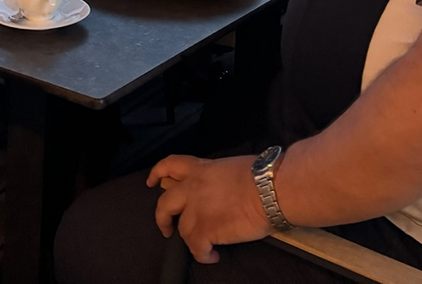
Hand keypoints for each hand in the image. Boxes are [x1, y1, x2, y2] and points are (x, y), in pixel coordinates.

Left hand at [148, 154, 271, 263]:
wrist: (270, 189)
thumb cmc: (261, 175)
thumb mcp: (231, 166)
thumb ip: (216, 176)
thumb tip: (219, 186)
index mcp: (201, 169)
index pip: (170, 165)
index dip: (157, 173)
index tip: (152, 182)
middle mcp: (193, 188)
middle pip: (164, 204)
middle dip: (162, 218)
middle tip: (167, 227)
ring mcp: (197, 210)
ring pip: (181, 229)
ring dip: (191, 239)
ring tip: (205, 246)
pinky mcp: (205, 231)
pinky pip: (196, 249)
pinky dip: (203, 255)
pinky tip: (213, 256)